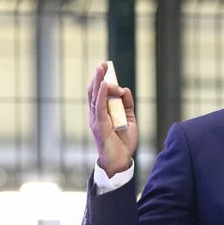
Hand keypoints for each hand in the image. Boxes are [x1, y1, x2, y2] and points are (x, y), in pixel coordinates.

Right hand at [87, 61, 137, 177]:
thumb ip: (127, 104)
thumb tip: (125, 89)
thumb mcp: (129, 119)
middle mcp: (96, 114)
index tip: (105, 67)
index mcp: (101, 112)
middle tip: (102, 64)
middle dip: (98, 77)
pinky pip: (100, 108)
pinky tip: (105, 86)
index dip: (101, 79)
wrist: (120, 160)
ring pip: (95, 97)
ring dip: (98, 82)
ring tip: (101, 69)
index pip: (99, 93)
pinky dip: (102, 96)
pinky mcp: (100, 126)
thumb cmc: (123, 141)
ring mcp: (96, 119)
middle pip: (94, 92)